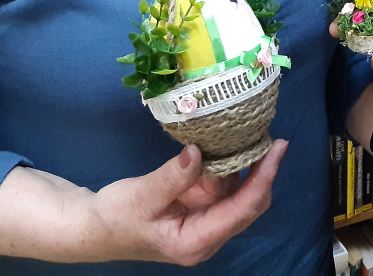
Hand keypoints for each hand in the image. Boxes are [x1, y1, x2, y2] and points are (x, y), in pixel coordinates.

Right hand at [85, 142, 287, 263]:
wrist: (95, 226)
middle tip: (273, 138)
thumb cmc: (116, 218)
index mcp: (196, 241)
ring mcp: (205, 218)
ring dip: (248, 165)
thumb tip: (198, 151)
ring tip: (257, 132)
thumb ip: (173, 176)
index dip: (263, 180)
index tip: (277, 150)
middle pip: (248, 205)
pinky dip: (229, 163)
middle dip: (262, 172)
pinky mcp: (198, 204)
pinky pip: (222, 184)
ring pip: (238, 192)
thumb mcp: (142, 196)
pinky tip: (233, 141)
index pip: (242, 211)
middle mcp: (208, 234)